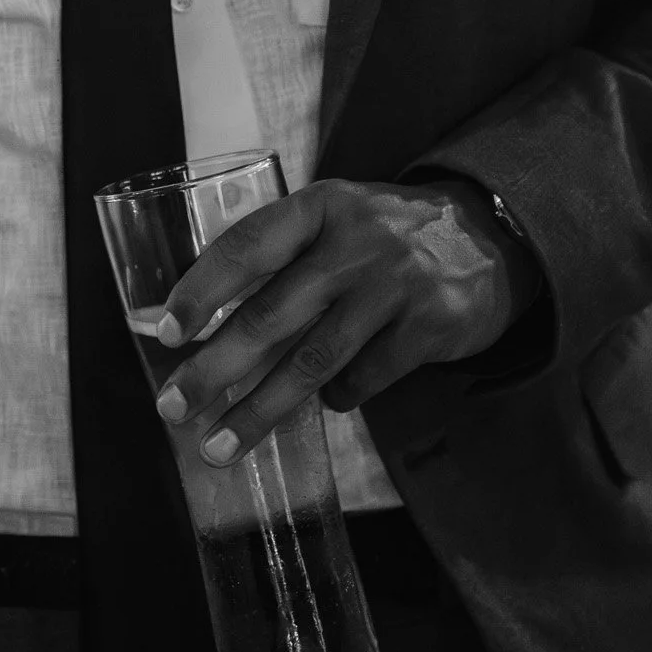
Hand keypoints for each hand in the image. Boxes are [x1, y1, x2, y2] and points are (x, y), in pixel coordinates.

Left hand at [151, 176, 538, 466]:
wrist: (486, 237)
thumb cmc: (383, 237)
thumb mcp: (335, 221)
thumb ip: (281, 257)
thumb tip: (197, 320)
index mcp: (322, 206)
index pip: (249, 245)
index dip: (202, 289)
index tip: (165, 332)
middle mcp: (357, 241)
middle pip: (272, 314)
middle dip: (215, 368)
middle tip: (173, 407)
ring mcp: (396, 285)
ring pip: (313, 362)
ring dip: (259, 410)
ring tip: (219, 445)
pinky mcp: (428, 327)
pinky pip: (362, 380)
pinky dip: (336, 398)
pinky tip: (326, 401)